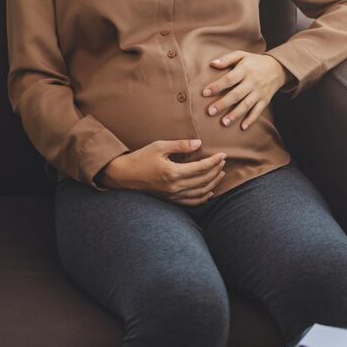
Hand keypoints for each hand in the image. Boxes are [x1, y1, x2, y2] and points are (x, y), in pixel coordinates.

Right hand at [98, 139, 226, 205]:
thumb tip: (199, 143)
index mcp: (173, 172)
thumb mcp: (159, 146)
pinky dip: (203, 198)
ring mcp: (173, 195)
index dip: (214, 161)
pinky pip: (192, 203)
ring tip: (221, 174)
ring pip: (201, 193)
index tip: (223, 155)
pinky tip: (210, 192)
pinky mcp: (170, 200)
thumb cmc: (140, 158)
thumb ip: (180, 145)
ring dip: (214, 183)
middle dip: (216, 170)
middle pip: (204, 180)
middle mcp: (175, 186)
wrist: (123, 176)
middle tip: (223, 162)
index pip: (202, 167)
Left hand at [202, 51, 290, 130]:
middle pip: (236, 94)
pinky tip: (243, 127)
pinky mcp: (265, 100)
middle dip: (223, 104)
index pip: (229, 79)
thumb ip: (227, 59)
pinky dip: (251, 119)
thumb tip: (212, 64)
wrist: (277, 68)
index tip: (204, 93)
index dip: (217, 86)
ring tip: (224, 123)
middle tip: (210, 112)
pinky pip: (258, 111)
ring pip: (246, 105)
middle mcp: (252, 82)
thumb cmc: (254, 62)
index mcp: (245, 69)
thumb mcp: (242, 55)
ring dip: (235, 114)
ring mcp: (259, 92)